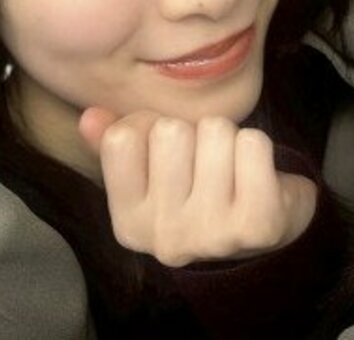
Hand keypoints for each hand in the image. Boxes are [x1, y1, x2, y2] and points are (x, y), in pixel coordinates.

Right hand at [78, 108, 317, 267]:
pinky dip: (259, 148)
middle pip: (172, 130)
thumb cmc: (199, 188)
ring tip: (232, 168)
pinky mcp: (257, 224)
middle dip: (193, 131)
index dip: (149, 126)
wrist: (264, 227)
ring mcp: (211, 234)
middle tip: (206, 161)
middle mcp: (164, 236)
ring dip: (229, 137)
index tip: (167, 150)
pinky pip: (253, 143)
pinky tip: (257, 176)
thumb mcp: (152, 171)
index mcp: (128, 223)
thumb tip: (89, 117)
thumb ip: (116, 143)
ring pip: (215, 130)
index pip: (122, 138)